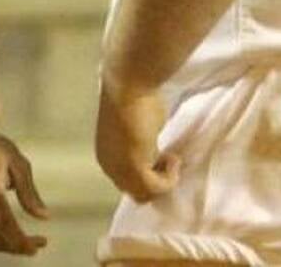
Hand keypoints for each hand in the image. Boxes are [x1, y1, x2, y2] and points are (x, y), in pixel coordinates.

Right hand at [0, 122, 48, 254]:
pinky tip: (13, 232)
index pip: (3, 224)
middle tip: (39, 245)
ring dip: (8, 246)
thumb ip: (29, 191)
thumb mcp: (17, 161)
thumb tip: (44, 217)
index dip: (21, 241)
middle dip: (18, 248)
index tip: (40, 244)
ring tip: (29, 243)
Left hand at [94, 77, 180, 202]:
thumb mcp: (140, 128)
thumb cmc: (136, 97)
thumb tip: (155, 153)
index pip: (129, 182)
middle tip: (170, 159)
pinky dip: (169, 178)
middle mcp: (109, 167)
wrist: (129, 85)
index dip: (150, 173)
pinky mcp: (134, 168)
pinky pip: (156, 188)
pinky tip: (173, 158)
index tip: (164, 157)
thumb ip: (144, 145)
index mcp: (107, 157)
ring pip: (145, 195)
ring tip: (172, 158)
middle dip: (156, 180)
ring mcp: (120, 170)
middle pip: (136, 192)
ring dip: (164, 181)